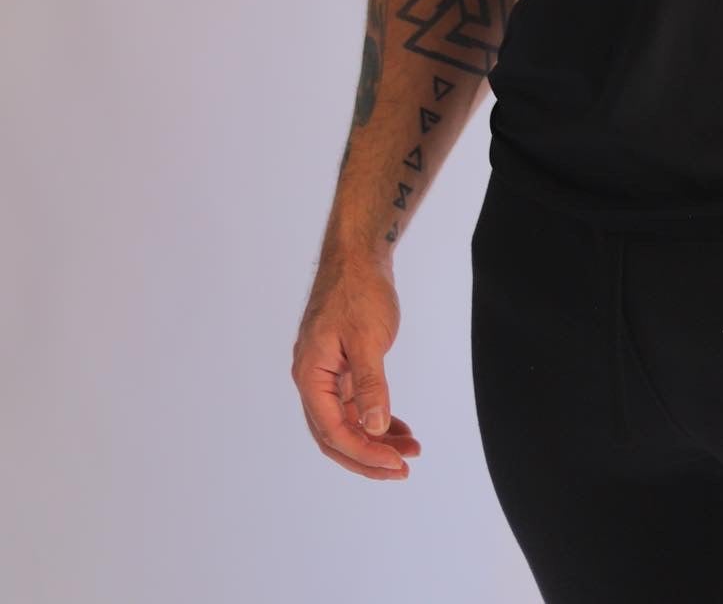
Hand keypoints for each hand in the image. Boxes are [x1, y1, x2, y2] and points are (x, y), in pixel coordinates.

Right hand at [292, 252, 422, 479]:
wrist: (358, 255)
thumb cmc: (358, 290)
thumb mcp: (368, 338)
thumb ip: (370, 385)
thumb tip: (375, 427)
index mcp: (310, 376)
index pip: (333, 431)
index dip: (364, 453)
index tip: (396, 464)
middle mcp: (312, 380)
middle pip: (335, 435)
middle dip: (368, 456)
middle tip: (403, 469)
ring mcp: (326, 374)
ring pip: (347, 421)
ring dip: (376, 438)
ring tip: (410, 450)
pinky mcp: (341, 366)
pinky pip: (355, 403)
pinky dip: (376, 416)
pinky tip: (400, 427)